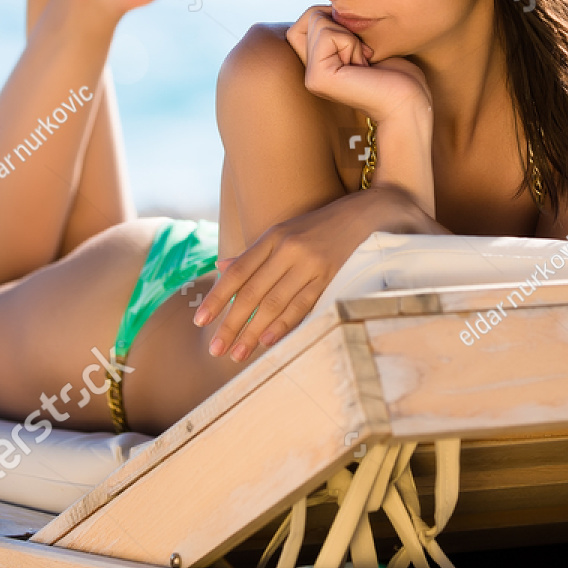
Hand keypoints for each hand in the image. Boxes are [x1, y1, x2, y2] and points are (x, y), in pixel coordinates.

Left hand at [193, 187, 435, 362]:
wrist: (367, 214)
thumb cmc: (320, 226)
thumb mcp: (284, 232)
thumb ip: (254, 253)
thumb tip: (221, 268)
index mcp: (272, 237)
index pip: (237, 272)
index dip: (217, 298)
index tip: (200, 321)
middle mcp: (288, 249)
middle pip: (251, 292)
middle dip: (231, 323)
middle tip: (215, 348)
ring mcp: (310, 263)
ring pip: (274, 303)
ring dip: (253, 331)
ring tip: (237, 353)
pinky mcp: (331, 276)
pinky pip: (303, 304)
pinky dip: (284, 324)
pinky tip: (269, 340)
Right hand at [286, 6, 429, 121]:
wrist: (409, 103)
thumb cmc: (397, 74)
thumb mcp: (364, 40)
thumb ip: (339, 27)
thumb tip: (330, 2)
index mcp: (318, 65)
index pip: (308, 19)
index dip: (336, 17)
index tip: (362, 41)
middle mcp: (309, 73)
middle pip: (310, 17)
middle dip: (342, 24)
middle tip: (364, 53)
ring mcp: (312, 77)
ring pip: (317, 21)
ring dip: (349, 34)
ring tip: (364, 61)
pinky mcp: (318, 78)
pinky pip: (327, 34)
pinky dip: (351, 42)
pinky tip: (364, 65)